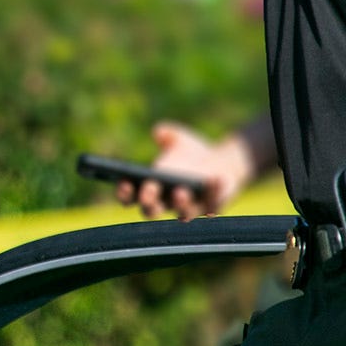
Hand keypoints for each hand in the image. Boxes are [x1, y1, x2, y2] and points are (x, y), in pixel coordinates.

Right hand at [118, 121, 252, 217]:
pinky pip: (213, 203)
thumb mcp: (179, 140)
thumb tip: (159, 131)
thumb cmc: (192, 154)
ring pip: (182, 214)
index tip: (124, 182)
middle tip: (149, 190)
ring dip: (180, 204)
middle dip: (149, 202)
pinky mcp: (212, 207)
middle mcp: (167, 204)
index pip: (131, 198)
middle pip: (151, 210)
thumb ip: (168, 135)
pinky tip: (214, 178)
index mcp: (152, 189)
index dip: (125, 193)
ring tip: (180, 190)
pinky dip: (213, 192)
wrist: (221, 163)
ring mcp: (190, 208)